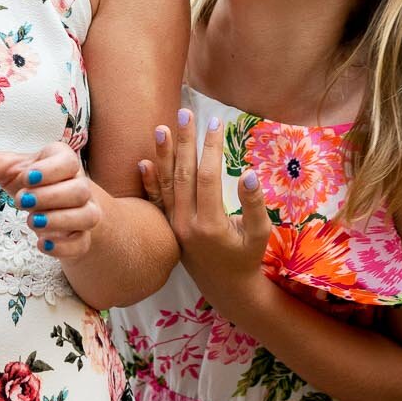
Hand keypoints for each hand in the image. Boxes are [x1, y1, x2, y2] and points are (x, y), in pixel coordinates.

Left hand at [0, 143, 103, 260]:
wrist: (56, 205)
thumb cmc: (34, 183)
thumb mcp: (9, 169)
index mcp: (63, 162)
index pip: (68, 162)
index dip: (49, 171)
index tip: (27, 178)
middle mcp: (80, 186)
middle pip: (79, 190)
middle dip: (49, 197)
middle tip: (22, 201)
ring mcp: (84, 213)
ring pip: (87, 216)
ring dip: (58, 220)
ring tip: (32, 222)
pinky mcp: (82, 237)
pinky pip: (82, 243)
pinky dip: (63, 246)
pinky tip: (43, 244)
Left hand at [140, 108, 271, 296]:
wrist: (225, 287)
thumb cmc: (247, 258)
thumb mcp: (259, 233)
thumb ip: (255, 204)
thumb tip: (249, 172)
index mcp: (209, 224)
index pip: (207, 177)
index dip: (211, 148)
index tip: (216, 123)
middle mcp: (185, 223)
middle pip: (182, 175)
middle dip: (184, 142)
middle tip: (185, 113)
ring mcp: (172, 226)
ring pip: (166, 185)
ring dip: (163, 155)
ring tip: (161, 128)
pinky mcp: (167, 227)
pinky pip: (156, 202)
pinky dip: (149, 182)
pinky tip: (143, 162)